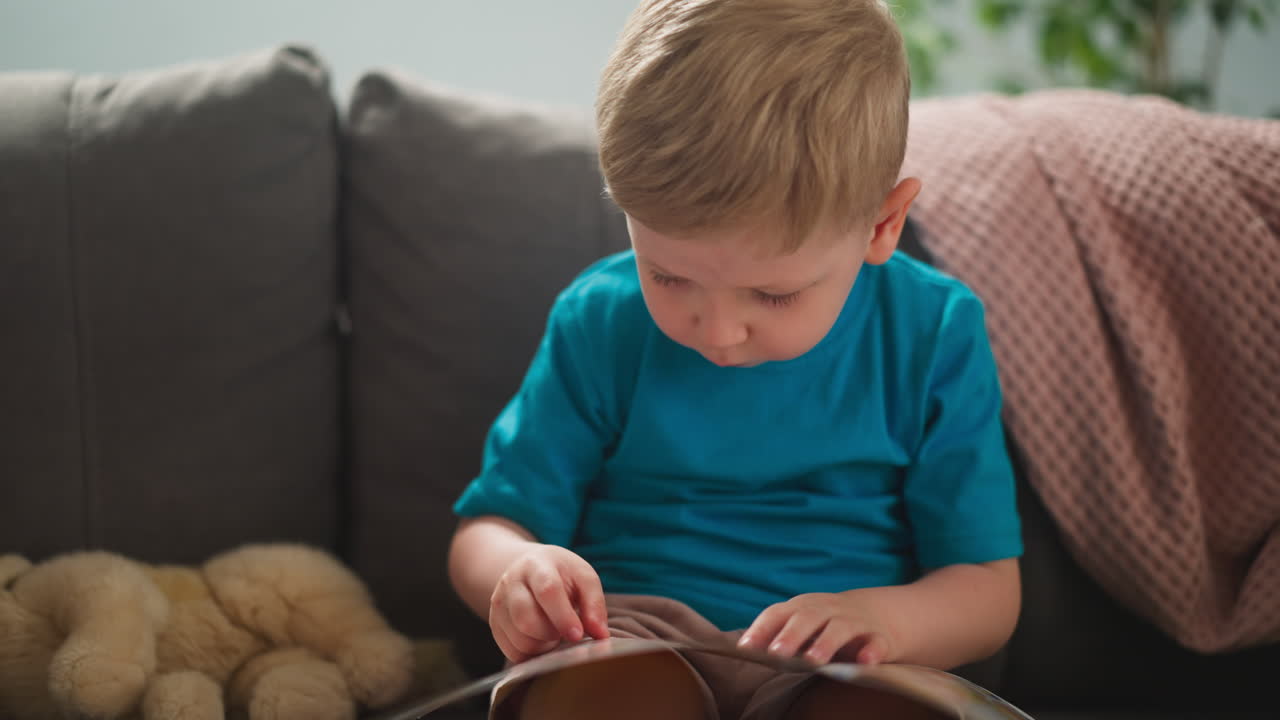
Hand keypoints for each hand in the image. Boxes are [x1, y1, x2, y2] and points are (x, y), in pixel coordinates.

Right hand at [489, 544, 609, 662]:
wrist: (527, 567)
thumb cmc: (561, 574)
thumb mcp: (583, 577)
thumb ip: (595, 604)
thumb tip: (601, 635)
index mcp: (537, 564)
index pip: (547, 591)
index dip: (563, 617)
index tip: (577, 635)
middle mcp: (511, 582)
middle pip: (526, 619)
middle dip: (551, 634)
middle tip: (565, 631)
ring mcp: (498, 603)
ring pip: (518, 639)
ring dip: (542, 645)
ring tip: (553, 632)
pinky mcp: (494, 624)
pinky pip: (512, 651)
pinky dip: (531, 654)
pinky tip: (541, 640)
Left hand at [737, 591, 897, 665]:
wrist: (876, 616)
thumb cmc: (825, 625)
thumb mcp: (802, 625)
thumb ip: (778, 636)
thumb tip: (744, 650)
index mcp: (803, 607)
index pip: (778, 613)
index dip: (762, 628)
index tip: (746, 647)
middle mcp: (827, 610)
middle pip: (808, 617)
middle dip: (791, 634)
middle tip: (777, 653)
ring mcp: (854, 622)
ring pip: (840, 628)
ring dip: (826, 643)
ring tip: (815, 661)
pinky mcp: (878, 637)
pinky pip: (876, 642)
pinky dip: (871, 650)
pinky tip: (865, 661)